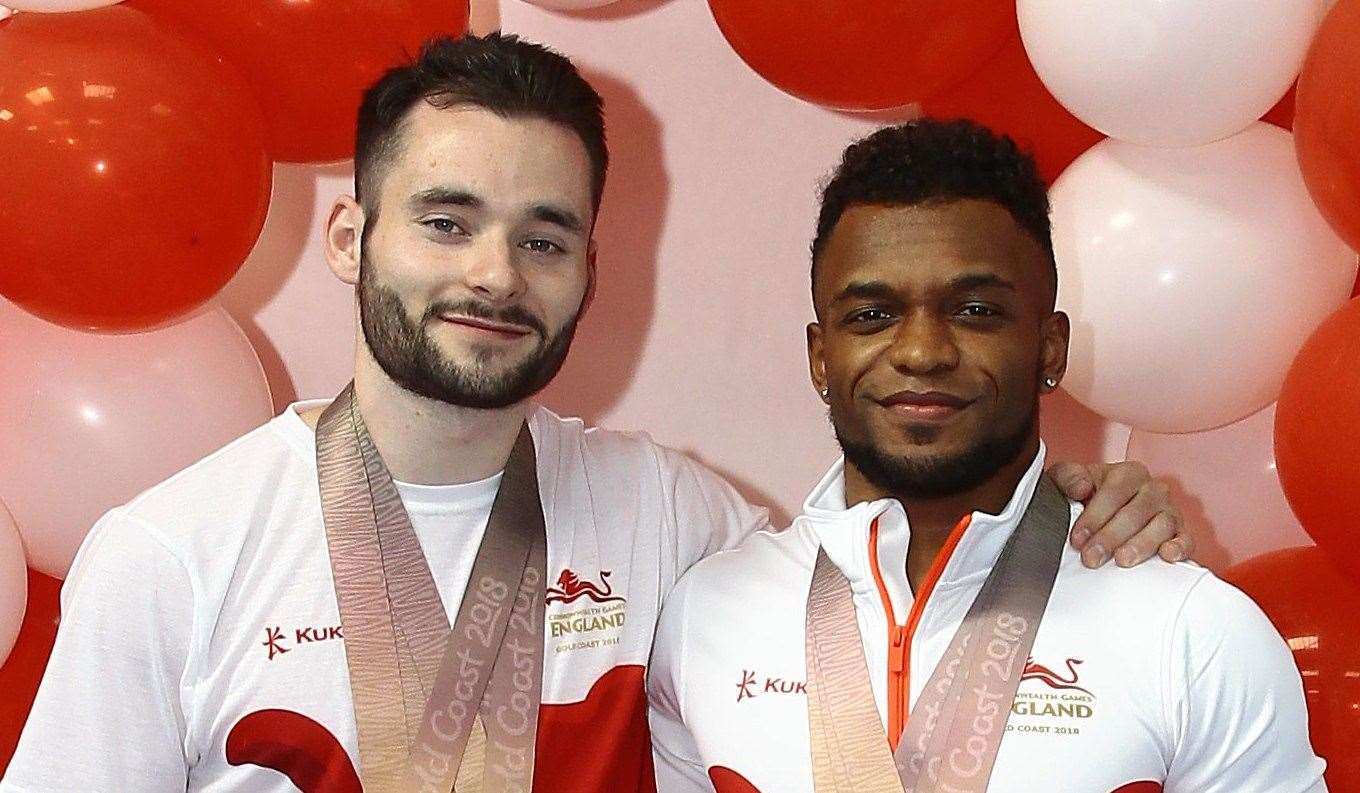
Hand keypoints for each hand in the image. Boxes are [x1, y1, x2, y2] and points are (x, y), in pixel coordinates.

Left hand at [1047, 460, 1191, 568]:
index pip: (1115, 492)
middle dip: (1111, 536)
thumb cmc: (1082, 496)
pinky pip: (1186, 539)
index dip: (1095, 516)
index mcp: (1127, 473)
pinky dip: (1180, 547)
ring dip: (1141, 544)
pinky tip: (1167, 557)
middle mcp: (1153, 490)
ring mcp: (1169, 512)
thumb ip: (1068, 477)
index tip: (1078, 538)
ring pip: (1162, 525)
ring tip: (1122, 560)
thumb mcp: (1066, 481)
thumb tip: (1082, 487)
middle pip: (1137, 511)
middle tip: (1092, 557)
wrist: (1095, 512)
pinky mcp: (1180, 534)